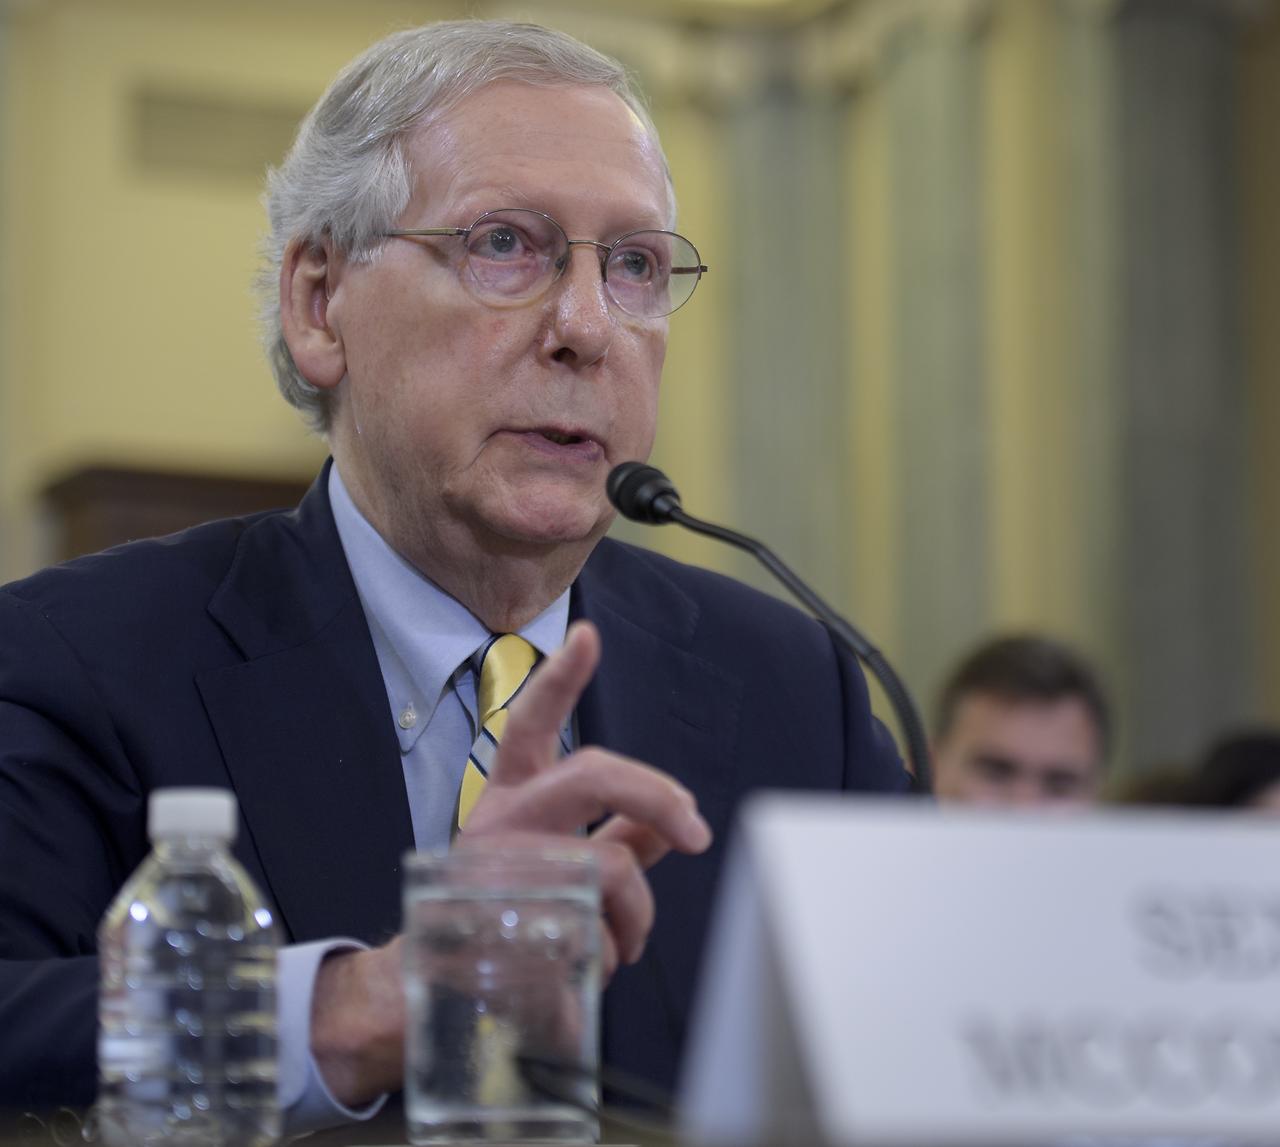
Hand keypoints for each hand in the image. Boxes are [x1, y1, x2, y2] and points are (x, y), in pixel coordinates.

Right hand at [310, 620, 711, 1106]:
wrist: (436, 994)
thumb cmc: (507, 916)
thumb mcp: (556, 863)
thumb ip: (613, 837)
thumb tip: (666, 825)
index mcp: (511, 799)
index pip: (532, 724)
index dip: (561, 677)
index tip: (588, 634)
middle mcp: (501, 822)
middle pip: (592, 772)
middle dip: (657, 793)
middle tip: (696, 830)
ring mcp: (503, 870)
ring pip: (612, 862)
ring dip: (638, 912)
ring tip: (626, 941)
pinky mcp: (512, 922)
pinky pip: (600, 929)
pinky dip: (611, 955)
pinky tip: (583, 969)